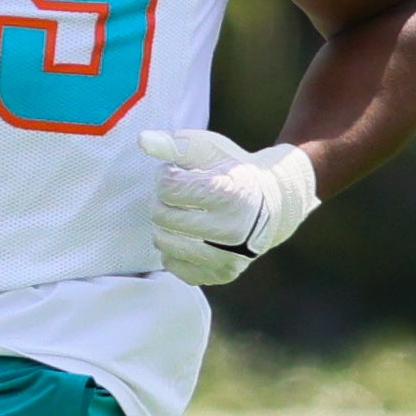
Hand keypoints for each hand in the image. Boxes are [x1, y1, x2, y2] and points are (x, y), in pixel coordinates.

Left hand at [139, 128, 318, 285]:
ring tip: (183, 212)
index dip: (167, 175)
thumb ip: (176, 143)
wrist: (273, 206)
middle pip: (162, 216)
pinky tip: (191, 235)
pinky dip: (174, 249)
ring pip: (163, 242)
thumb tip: (143, 140)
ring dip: (165, 225)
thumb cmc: (235, 172)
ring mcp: (229, 257)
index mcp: (232, 194)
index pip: (168, 186)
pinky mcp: (222, 275)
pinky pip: (173, 265)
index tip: (180, 173)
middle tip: (180, 193)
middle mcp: (234, 230)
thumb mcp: (210, 149)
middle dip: (163, 200)